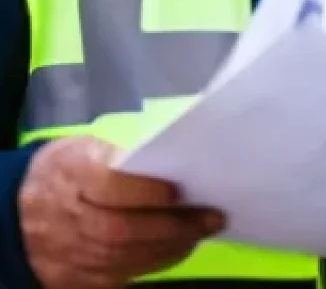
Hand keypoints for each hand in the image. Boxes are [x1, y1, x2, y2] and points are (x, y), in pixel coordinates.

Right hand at [18, 135, 224, 287]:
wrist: (17, 212)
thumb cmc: (64, 170)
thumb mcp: (84, 147)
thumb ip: (122, 154)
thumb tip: (170, 158)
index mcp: (73, 175)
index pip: (111, 187)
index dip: (147, 193)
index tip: (180, 190)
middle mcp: (70, 218)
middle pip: (122, 230)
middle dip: (172, 226)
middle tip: (210, 218)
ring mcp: (71, 254)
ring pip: (124, 258)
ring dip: (170, 247)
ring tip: (200, 232)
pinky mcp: (76, 279)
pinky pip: (119, 276)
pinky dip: (153, 264)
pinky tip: (176, 249)